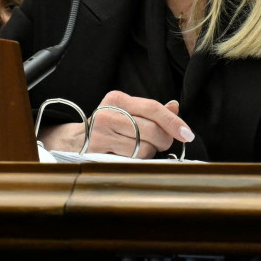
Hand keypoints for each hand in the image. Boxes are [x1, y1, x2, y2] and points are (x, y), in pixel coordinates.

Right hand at [77, 92, 193, 158]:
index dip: (173, 122)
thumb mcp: (127, 111)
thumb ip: (151, 111)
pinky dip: (135, 161)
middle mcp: (107, 114)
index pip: (152, 108)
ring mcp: (100, 134)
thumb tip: (175, 107)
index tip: (187, 134)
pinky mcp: (96, 153)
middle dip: (164, 140)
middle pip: (151, 130)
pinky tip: (127, 155)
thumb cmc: (108, 125)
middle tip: (163, 144)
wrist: (73, 141)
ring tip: (139, 149)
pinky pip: (129, 161)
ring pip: (142, 149)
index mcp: (117, 99)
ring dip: (148, 153)